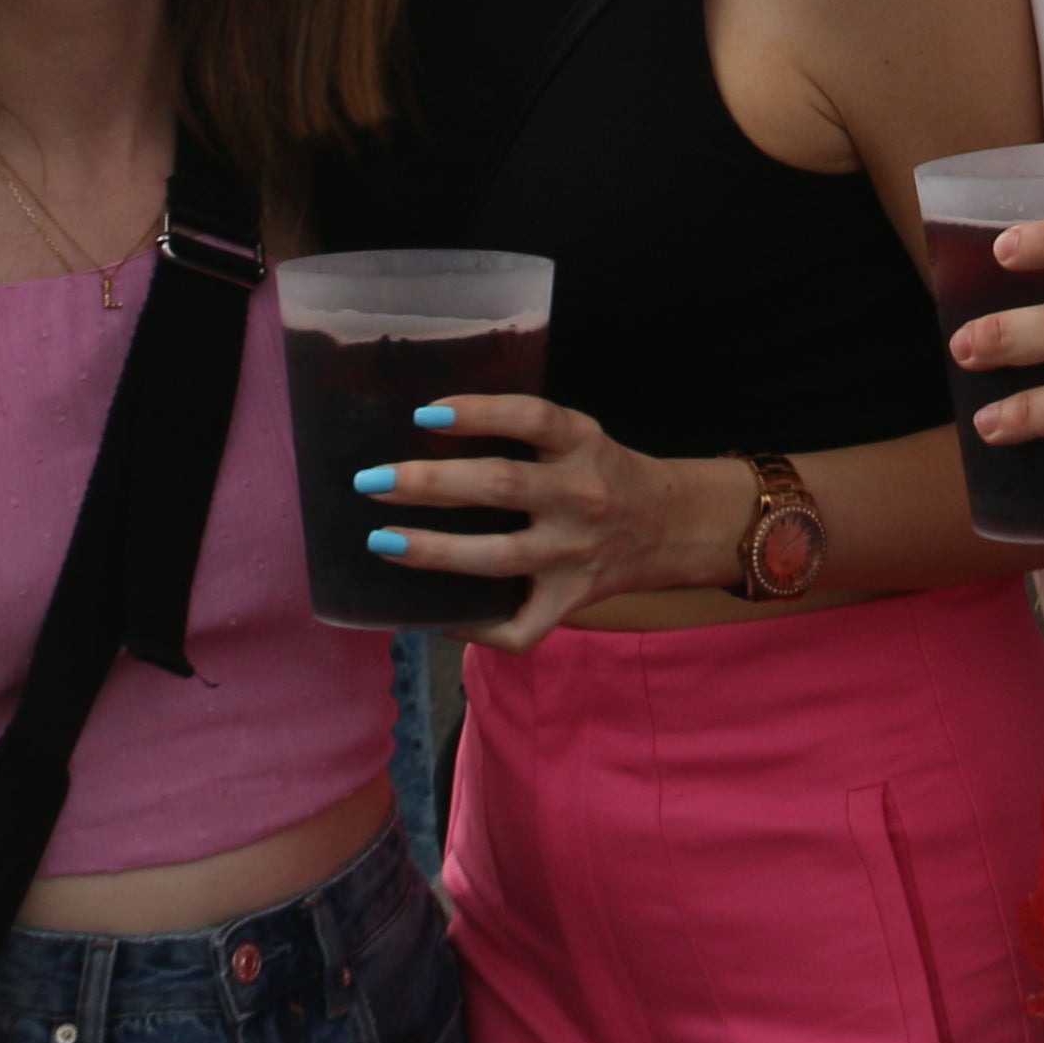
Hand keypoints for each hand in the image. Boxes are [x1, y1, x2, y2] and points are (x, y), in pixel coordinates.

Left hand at [353, 396, 740, 648]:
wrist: (671, 526)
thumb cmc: (603, 473)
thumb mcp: (578, 436)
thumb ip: (523, 432)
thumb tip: (427, 429)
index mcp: (581, 445)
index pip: (531, 418)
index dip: (478, 413)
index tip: (425, 415)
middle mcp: (580, 497)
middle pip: (500, 486)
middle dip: (429, 484)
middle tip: (373, 482)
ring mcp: (575, 554)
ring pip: (497, 558)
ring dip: (432, 550)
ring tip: (383, 541)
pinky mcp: (572, 600)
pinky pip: (519, 627)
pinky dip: (474, 628)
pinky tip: (437, 618)